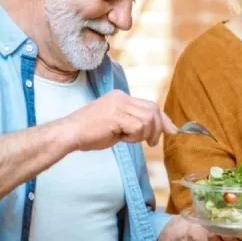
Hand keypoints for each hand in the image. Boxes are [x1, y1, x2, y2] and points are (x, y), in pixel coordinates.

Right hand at [62, 89, 177, 149]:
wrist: (69, 133)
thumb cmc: (90, 133)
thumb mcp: (117, 126)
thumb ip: (135, 124)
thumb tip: (157, 131)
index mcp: (121, 97)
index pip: (150, 105)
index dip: (163, 119)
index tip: (172, 130)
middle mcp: (121, 97)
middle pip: (153, 110)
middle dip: (158, 128)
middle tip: (151, 143)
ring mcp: (118, 105)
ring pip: (147, 119)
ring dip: (143, 134)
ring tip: (129, 139)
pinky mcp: (116, 115)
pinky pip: (137, 127)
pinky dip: (134, 137)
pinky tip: (121, 139)